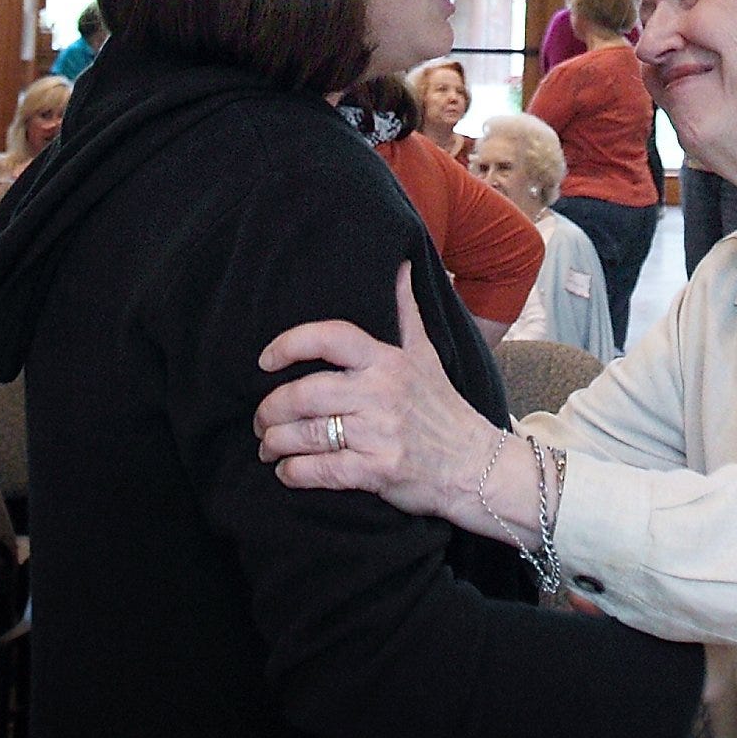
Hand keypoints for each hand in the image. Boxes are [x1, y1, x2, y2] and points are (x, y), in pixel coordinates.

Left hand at [256, 265, 497, 530]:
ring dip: (275, 443)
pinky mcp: (378, 470)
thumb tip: (401, 264)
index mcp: (387, 360)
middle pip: (305, 392)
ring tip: (267, 446)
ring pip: (307, 434)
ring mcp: (379, 433)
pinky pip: (322, 470)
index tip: (265, 360)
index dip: (289, 344)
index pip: (330, 336)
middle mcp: (381, 392)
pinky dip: (295, 473)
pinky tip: (286, 472)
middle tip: (260, 419)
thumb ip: (406, 311)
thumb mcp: (427, 354)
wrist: (476, 465)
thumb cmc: (443, 407)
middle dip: (270, 409)